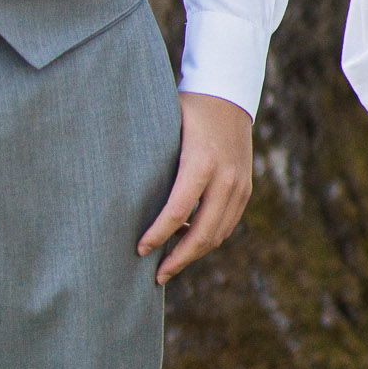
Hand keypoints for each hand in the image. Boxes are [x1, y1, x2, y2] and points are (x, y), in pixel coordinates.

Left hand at [137, 92, 252, 285]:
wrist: (227, 93)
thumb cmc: (187, 110)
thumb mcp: (166, 131)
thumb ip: (154, 163)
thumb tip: (121, 195)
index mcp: (201, 163)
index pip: (177, 213)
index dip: (157, 236)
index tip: (140, 250)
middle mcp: (225, 178)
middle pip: (202, 234)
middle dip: (178, 259)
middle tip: (157, 275)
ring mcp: (239, 185)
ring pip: (218, 234)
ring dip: (194, 253)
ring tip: (170, 262)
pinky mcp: (246, 188)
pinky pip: (228, 224)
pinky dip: (210, 237)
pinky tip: (190, 239)